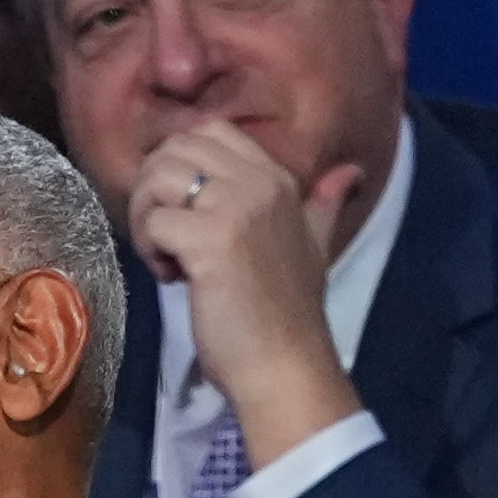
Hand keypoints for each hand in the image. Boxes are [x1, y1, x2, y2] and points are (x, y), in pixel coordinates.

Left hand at [126, 119, 364, 471]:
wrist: (285, 366)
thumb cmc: (288, 317)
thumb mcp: (315, 247)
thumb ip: (325, 205)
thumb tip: (352, 173)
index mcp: (277, 178)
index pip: (210, 132)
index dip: (179, 168)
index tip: (184, 216)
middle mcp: (257, 183)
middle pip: (176, 147)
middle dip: (152, 189)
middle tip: (162, 237)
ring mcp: (234, 209)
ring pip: (157, 178)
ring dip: (145, 217)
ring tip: (165, 258)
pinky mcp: (210, 243)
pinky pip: (154, 222)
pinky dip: (148, 249)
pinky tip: (170, 278)